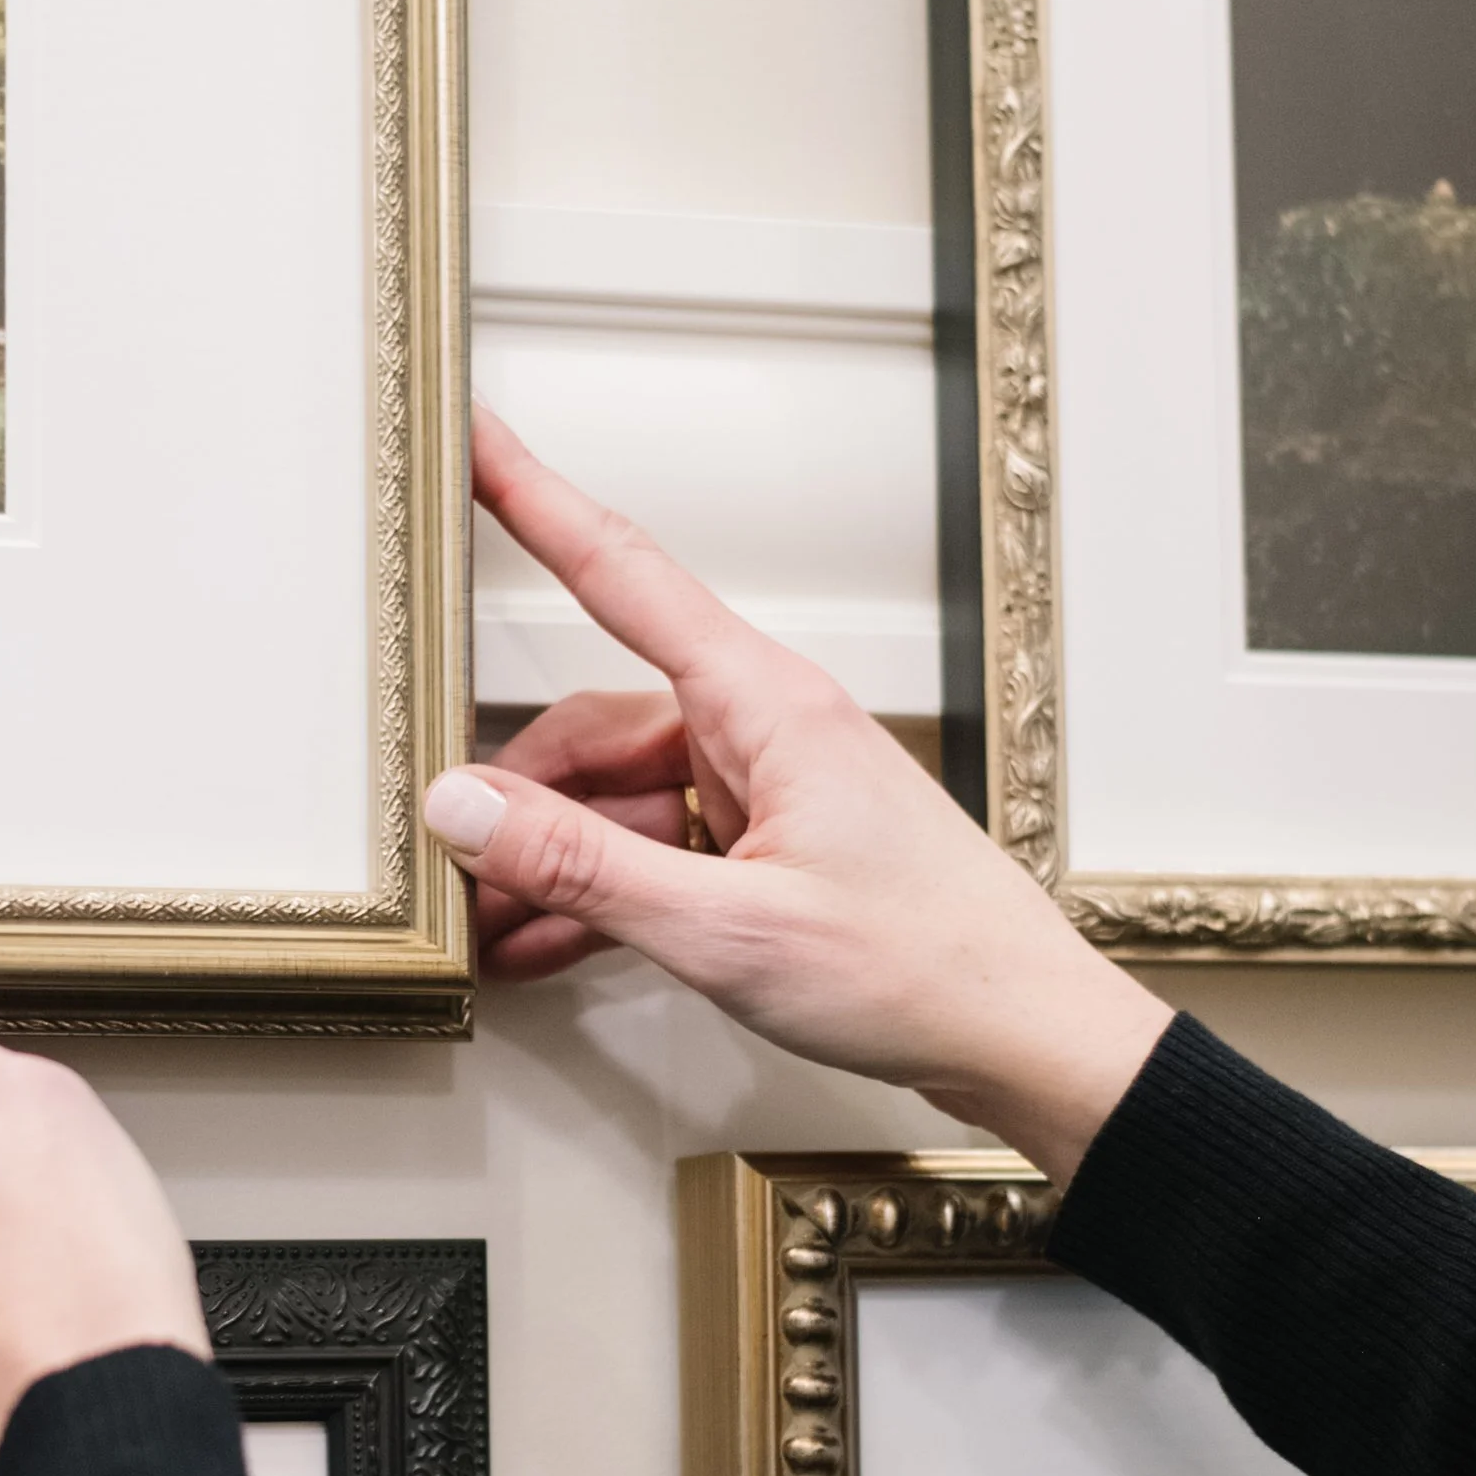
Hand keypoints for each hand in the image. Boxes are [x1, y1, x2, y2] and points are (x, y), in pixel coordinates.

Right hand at [434, 411, 1168, 1182]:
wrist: (1024, 1034)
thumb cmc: (922, 966)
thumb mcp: (727, 930)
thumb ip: (584, 867)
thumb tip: (469, 811)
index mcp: (767, 704)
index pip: (620, 574)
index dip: (534, 499)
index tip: (477, 441)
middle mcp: (767, 728)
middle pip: (599, 725)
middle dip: (520, 793)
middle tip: (451, 856)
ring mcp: (771, 790)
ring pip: (622, 798)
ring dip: (555, 860)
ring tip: (492, 926)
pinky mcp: (776, 848)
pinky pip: (660, 848)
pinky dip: (604, 891)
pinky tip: (548, 942)